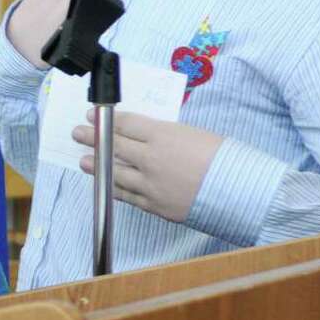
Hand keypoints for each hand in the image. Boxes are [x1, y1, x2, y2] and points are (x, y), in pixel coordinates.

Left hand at [74, 111, 222, 223]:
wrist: (242, 192)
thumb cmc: (225, 158)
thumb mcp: (193, 134)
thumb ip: (165, 135)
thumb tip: (144, 135)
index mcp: (163, 135)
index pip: (125, 124)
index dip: (105, 119)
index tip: (93, 114)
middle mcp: (151, 158)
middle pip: (113, 146)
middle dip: (92, 138)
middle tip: (77, 133)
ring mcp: (150, 184)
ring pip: (114, 173)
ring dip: (97, 166)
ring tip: (84, 160)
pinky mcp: (154, 205)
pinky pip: (127, 195)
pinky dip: (114, 187)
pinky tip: (105, 183)